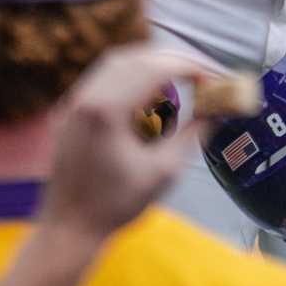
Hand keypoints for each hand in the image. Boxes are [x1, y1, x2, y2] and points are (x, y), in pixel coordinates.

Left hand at [40, 45, 219, 239]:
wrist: (68, 227)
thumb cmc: (116, 205)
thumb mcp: (162, 172)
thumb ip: (192, 136)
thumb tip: (216, 112)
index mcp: (107, 109)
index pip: (154, 68)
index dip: (188, 65)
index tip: (211, 75)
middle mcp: (86, 96)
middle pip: (135, 58)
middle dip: (171, 61)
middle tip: (199, 74)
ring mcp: (73, 101)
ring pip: (115, 63)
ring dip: (149, 65)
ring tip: (177, 81)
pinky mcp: (69, 110)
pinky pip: (101, 78)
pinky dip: (128, 77)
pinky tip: (146, 94)